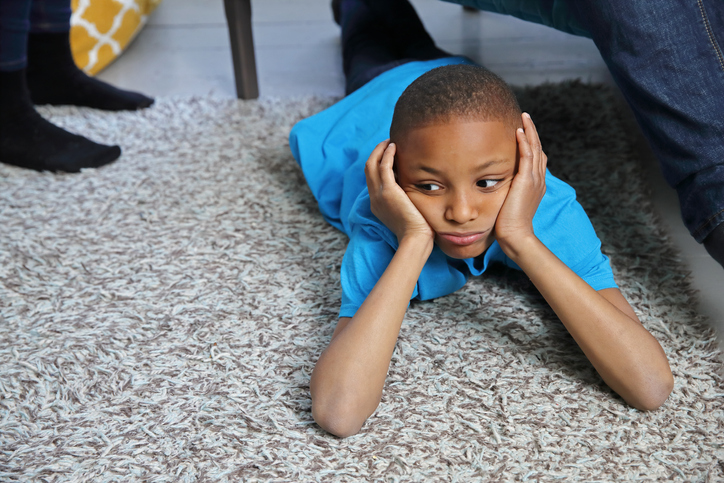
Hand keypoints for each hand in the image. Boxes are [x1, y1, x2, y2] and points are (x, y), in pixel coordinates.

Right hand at [365, 140, 433, 243]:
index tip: (388, 154)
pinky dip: (386, 154)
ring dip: (380, 150)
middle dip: (376, 153)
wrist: (415, 239)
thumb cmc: (417, 230)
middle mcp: (374, 198)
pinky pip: (383, 166)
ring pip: (372, 165)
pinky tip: (394, 146)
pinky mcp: (388, 191)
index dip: (378, 164)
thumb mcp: (407, 212)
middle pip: (368, 169)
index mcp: (377, 204)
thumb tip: (413, 189)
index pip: (372, 178)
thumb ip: (405, 200)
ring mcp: (379, 194)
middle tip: (388, 143)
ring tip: (390, 141)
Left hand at [495, 113, 547, 252]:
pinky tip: (519, 130)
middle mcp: (538, 179)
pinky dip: (525, 141)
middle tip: (526, 117)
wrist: (515, 235)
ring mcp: (534, 179)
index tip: (524, 130)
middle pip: (539, 148)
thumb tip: (494, 185)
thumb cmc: (508, 224)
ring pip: (535, 148)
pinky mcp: (526, 181)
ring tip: (524, 117)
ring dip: (530, 131)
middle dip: (533, 132)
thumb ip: (506, 191)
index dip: (532, 142)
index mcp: (535, 184)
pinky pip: (528, 156)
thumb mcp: (508, 202)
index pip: (536, 157)